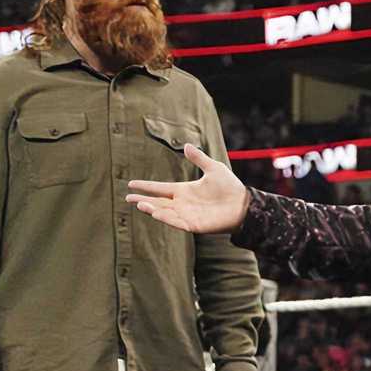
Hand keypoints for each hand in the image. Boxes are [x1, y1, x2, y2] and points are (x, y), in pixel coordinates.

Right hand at [126, 144, 249, 233]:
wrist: (243, 204)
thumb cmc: (229, 187)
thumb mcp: (213, 168)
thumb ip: (199, 158)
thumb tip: (186, 145)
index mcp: (184, 190)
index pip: (160, 188)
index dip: (146, 186)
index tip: (131, 183)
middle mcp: (182, 203)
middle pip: (157, 202)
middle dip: (142, 200)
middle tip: (127, 199)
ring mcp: (187, 215)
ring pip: (164, 213)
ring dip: (152, 209)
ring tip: (140, 204)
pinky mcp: (194, 225)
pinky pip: (177, 222)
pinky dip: (166, 218)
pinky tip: (156, 213)